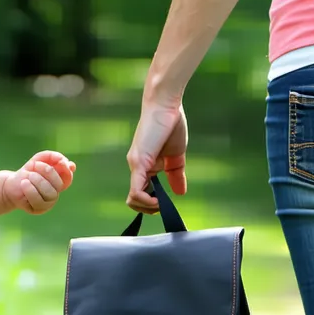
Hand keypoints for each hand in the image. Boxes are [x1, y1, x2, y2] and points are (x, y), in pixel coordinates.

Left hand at [3, 150, 75, 214]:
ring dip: (39, 181)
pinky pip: (39, 202)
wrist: (11, 184)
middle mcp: (55, 193)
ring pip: (51, 194)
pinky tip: (24, 183)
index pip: (68, 178)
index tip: (59, 161)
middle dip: (48, 172)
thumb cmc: (28, 171)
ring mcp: (48, 203)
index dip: (66, 170)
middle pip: (59, 185)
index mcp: (58, 181)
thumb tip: (65, 161)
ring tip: (29, 175)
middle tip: (35, 164)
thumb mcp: (38, 159)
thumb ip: (51, 156)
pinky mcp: (38, 210)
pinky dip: (31, 190)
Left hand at [126, 99, 187, 213]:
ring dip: (148, 208)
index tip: (166, 202)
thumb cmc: (171, 124)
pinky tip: (159, 200)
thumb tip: (180, 193)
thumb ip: (176, 174)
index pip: (141, 193)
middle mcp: (136, 166)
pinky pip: (136, 190)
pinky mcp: (139, 161)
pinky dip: (146, 201)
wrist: (166, 105)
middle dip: (149, 209)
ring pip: (133, 198)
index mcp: (145, 165)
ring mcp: (136, 164)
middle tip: (164, 206)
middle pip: (134, 200)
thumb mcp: (177, 156)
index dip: (152, 203)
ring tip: (162, 203)